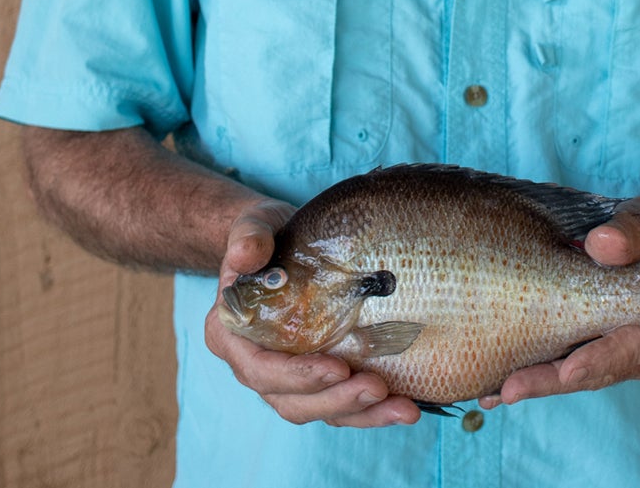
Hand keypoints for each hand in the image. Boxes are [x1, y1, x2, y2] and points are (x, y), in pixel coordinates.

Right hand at [204, 199, 420, 427]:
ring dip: (362, 413)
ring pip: (321, 409)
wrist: (281, 242)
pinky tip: (405, 405)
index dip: (297, 375)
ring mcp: (288, 378)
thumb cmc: (264, 236)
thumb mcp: (253, 226)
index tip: (337, 368)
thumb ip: (248, 237)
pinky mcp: (317, 378)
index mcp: (234, 336)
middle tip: (378, 387)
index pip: (261, 369)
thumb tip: (247, 252)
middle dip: (338, 399)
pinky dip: (371, 410)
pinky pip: (341, 403)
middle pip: (293, 400)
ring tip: (404, 408)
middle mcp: (257, 366)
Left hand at [480, 201, 639, 408]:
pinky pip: (567, 363)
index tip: (568, 371)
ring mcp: (619, 355)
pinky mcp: (595, 347)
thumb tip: (602, 243)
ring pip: (577, 374)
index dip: (596, 361)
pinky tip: (498, 383)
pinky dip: (538, 370)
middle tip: (508, 391)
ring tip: (495, 391)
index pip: (627, 349)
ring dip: (538, 381)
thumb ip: (629, 236)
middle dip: (550, 381)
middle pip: (594, 372)